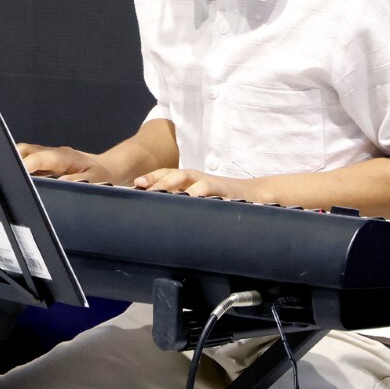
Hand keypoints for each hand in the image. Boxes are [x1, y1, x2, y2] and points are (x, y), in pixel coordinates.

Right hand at [16, 143, 118, 184]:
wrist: (107, 168)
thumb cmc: (102, 174)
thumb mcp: (96, 180)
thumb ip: (79, 182)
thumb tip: (62, 183)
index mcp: (64, 156)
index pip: (39, 157)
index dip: (27, 166)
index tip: (19, 176)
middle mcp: (52, 153)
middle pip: (24, 151)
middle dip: (13, 161)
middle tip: (7, 179)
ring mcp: (47, 156)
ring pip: (23, 155)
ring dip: (14, 165)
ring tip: (9, 182)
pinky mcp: (45, 163)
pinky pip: (28, 162)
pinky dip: (20, 170)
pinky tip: (18, 182)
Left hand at [134, 168, 261, 200]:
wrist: (252, 193)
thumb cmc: (219, 198)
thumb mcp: (197, 197)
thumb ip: (179, 201)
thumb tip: (155, 215)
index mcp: (188, 178)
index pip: (166, 173)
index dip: (151, 177)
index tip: (137, 184)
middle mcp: (197, 178)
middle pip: (176, 175)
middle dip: (160, 182)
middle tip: (146, 191)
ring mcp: (212, 183)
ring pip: (193, 182)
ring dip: (180, 187)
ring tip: (165, 196)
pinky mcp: (226, 192)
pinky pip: (213, 192)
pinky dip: (203, 196)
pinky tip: (194, 202)